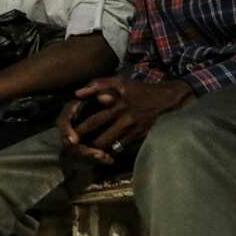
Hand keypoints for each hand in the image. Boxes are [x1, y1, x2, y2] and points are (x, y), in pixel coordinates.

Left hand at [60, 77, 193, 164]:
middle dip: (81, 136)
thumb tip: (77, 94)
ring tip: (81, 150)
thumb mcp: (120, 81)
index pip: (92, 112)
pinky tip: (100, 154)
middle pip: (95, 126)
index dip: (78, 123)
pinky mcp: (138, 136)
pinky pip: (119, 147)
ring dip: (93, 147)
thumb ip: (97, 84)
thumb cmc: (139, 90)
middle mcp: (121, 113)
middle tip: (69, 143)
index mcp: (115, 99)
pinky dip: (108, 151)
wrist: (168, 100)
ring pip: (106, 141)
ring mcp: (130, 126)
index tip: (67, 130)